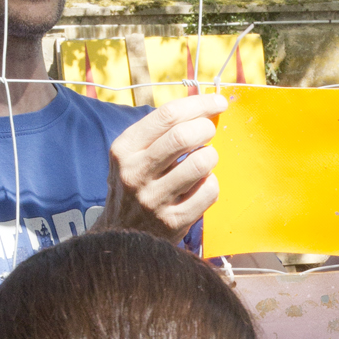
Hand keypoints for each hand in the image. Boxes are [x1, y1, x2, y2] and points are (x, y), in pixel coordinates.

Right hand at [100, 92, 225, 239]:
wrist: (120, 237)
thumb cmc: (135, 185)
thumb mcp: (132, 155)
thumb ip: (161, 131)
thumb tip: (203, 106)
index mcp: (124, 149)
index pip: (167, 115)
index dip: (199, 104)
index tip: (218, 102)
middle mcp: (135, 173)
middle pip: (183, 136)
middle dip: (206, 128)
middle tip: (210, 132)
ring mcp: (153, 199)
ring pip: (201, 163)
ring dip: (210, 157)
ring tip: (204, 160)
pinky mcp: (173, 221)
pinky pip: (209, 191)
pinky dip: (211, 183)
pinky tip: (200, 186)